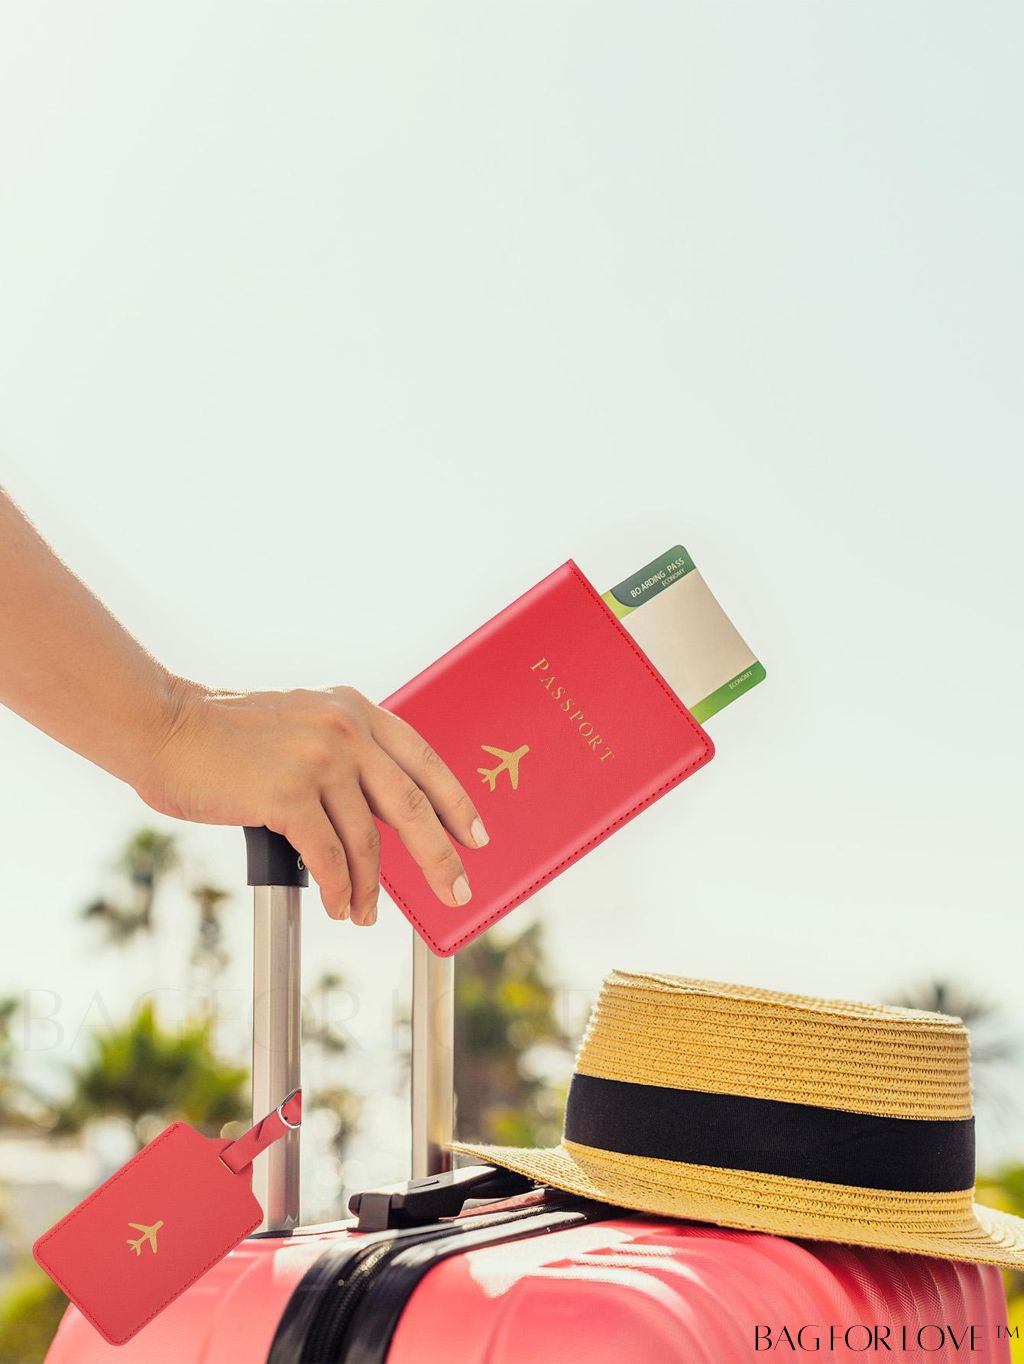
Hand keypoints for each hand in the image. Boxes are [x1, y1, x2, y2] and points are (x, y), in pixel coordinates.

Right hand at [136, 680, 488, 925]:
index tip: (477, 837)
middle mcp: (345, 728)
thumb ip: (344, 754)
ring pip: (367, 840)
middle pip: (413, 805)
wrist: (164, 726)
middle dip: (440, 855)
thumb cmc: (226, 735)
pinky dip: (340, 889)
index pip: (424, 760)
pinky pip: (330, 856)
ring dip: (371, 886)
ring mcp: (319, 759)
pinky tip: (340, 904)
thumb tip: (384, 815)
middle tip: (456, 890)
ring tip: (366, 912)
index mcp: (354, 709)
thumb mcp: (302, 724)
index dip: (456, 803)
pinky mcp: (287, 793)